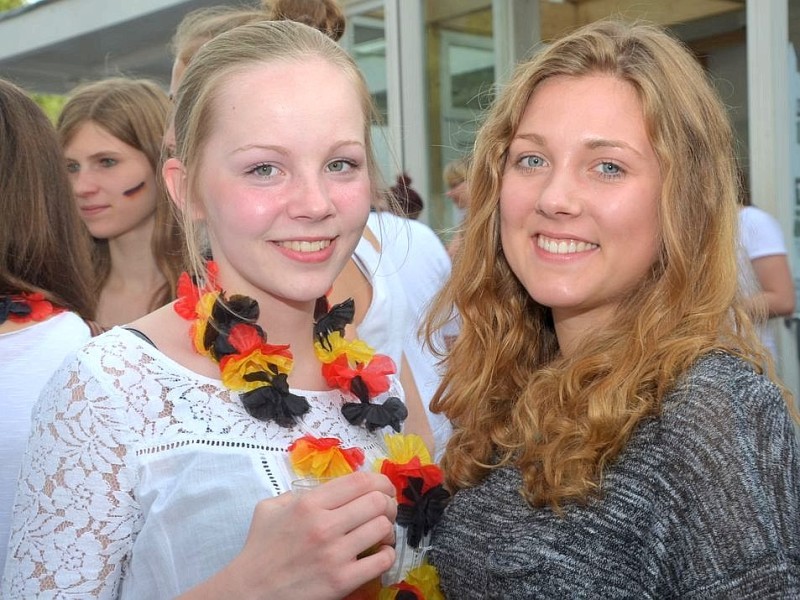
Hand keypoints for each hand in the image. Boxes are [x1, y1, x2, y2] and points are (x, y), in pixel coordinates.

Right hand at [181, 471, 396, 599]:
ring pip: (382, 527)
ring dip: (388, 528)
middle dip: (388, 502)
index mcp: (309, 503)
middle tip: (386, 509)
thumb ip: (297, 493)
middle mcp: (324, 524)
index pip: (359, 481)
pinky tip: (379, 553)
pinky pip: (382, 560)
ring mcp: (335, 554)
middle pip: (377, 501)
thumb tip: (327, 489)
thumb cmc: (259, 549)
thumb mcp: (270, 508)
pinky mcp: (342, 581)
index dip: (379, 481)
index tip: (383, 487)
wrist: (249, 592)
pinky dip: (387, 554)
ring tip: (382, 532)